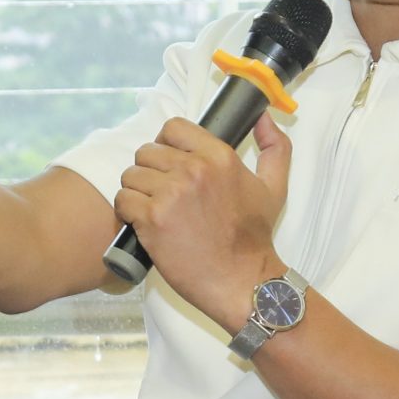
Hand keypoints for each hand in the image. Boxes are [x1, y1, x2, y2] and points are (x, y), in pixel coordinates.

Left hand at [113, 112, 291, 327]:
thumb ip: (275, 148)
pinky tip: (144, 224)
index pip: (173, 128)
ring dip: (137, 192)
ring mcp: (170, 193)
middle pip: (147, 151)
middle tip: (162, 195)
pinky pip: (122, 199)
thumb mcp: (274, 188)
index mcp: (220, 156)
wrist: (242, 281)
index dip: (167, 145)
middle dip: (150, 172)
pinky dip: (127, 212)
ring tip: (153, 211)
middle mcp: (194, 169)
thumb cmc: (255, 238)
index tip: (171, 166)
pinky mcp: (152, 219)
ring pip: (130, 175)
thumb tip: (263, 117)